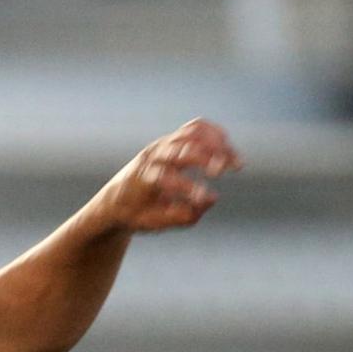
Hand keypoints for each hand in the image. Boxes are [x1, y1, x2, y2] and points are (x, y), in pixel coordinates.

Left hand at [95, 118, 242, 234]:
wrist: (116, 197)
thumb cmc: (136, 213)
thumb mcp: (152, 223)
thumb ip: (180, 216)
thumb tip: (211, 200)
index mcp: (143, 178)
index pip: (166, 177)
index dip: (187, 187)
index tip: (206, 198)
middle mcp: (153, 156)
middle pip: (181, 148)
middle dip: (204, 157)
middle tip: (222, 172)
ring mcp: (163, 144)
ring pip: (192, 133)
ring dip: (216, 144)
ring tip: (236, 163)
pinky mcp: (173, 139)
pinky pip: (196, 128)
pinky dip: (214, 134)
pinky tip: (228, 150)